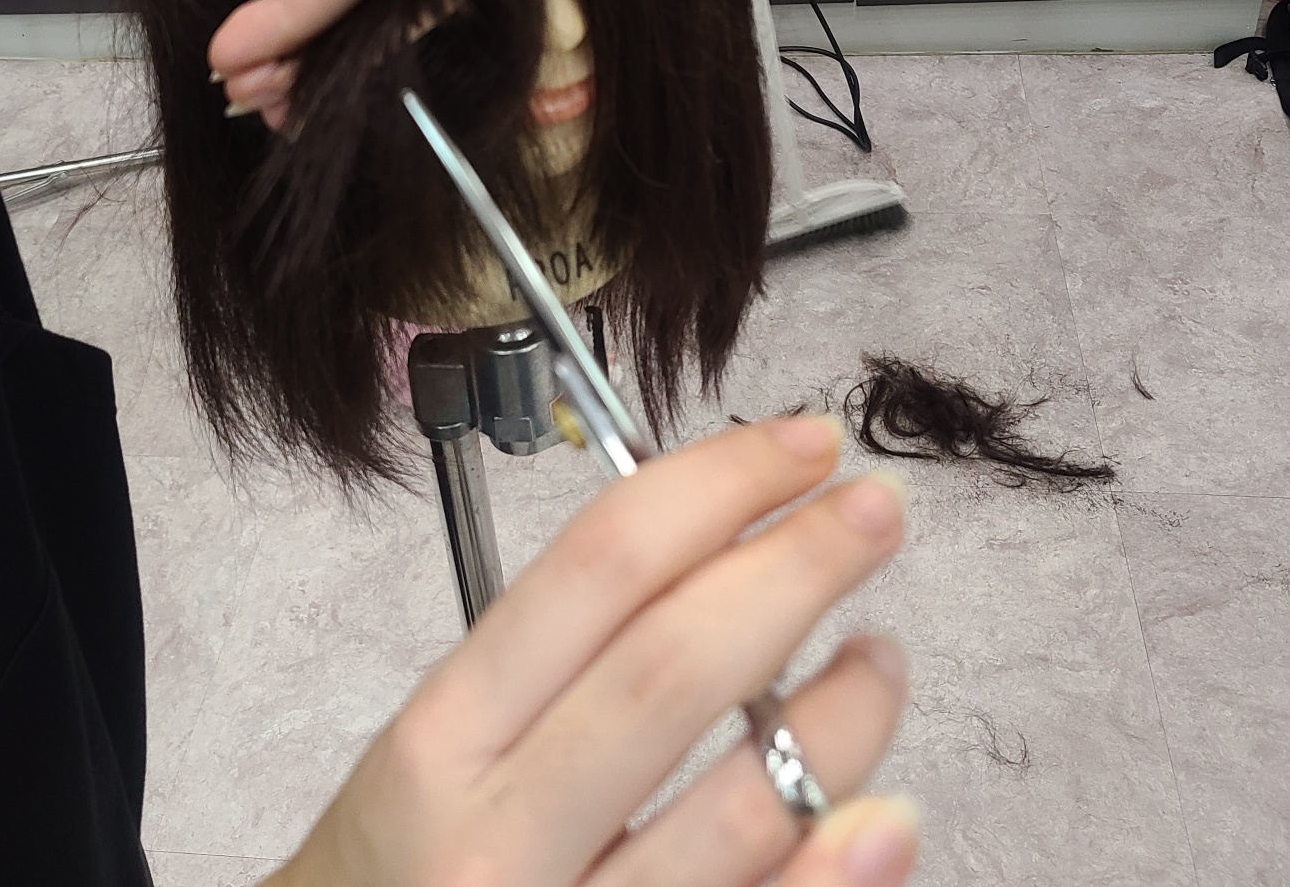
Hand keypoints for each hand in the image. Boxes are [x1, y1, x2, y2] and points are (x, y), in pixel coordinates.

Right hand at [266, 418, 916, 886]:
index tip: (799, 445)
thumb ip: (558, 660)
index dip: (717, 486)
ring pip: (743, 808)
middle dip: (799, 566)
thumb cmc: (404, 874)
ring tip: (879, 656)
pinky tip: (885, 813)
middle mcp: (497, 837)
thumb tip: (727, 556)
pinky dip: (839, 867)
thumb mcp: (438, 748)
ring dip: (845, 713)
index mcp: (444, 739)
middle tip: (876, 507)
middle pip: (675, 666)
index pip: (598, 568)